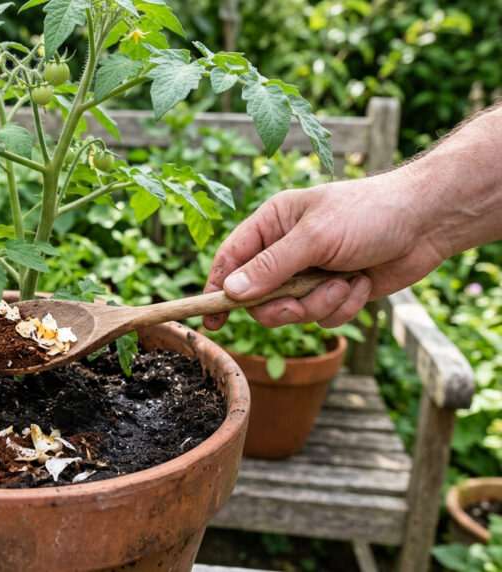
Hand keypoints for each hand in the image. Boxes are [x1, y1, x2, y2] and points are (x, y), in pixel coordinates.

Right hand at [203, 169, 446, 329]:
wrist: (428, 222)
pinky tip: (362, 285)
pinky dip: (343, 307)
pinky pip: (323, 318)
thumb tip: (232, 292)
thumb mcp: (315, 238)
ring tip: (346, 283)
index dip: (218, 289)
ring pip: (292, 312)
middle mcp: (287, 251)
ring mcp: (311, 274)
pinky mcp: (336, 292)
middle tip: (298, 307)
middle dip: (282, 306)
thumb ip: (271, 266)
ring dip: (320, 305)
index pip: (231, 260)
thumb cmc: (370, 213)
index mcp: (272, 225)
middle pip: (259, 297)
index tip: (210, 319)